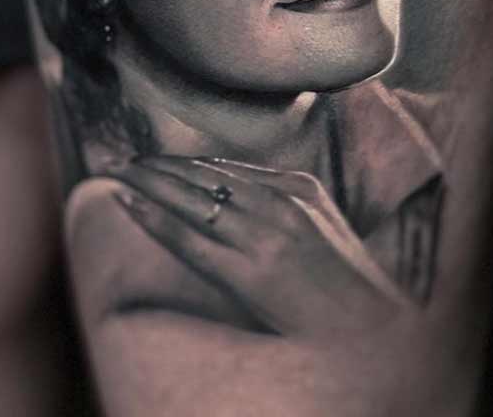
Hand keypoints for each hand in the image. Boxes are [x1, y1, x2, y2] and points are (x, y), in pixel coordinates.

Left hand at [105, 155, 403, 339]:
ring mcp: (265, 236)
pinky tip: (128, 204)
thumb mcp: (322, 225)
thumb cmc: (345, 285)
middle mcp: (280, 202)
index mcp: (298, 186)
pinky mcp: (250, 273)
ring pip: (191, 199)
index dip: (182, 164)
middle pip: (203, 175)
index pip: (225, 167)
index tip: (154, 161)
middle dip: (158, 167)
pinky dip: (154, 219)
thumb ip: (280, 201)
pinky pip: (190, 240)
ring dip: (148, 183)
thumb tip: (229, 190)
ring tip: (117, 173)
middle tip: (123, 159)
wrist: (374, 333)